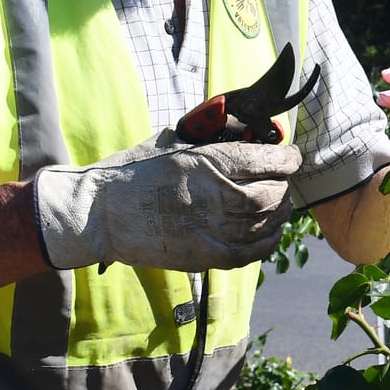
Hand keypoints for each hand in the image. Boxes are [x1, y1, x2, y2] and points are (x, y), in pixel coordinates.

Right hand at [31, 131, 302, 270]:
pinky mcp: (205, 257)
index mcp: (209, 163)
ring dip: (278, 212)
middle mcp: (216, 198)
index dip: (288, 158)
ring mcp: (211, 231)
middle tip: (281, 180)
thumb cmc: (134, 171)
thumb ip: (213, 138)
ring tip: (276, 203)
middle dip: (284, 185)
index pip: (270, 161)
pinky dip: (267, 241)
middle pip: (273, 194)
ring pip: (267, 223)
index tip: (289, 156)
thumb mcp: (175, 141)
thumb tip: (247, 132)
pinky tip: (267, 231)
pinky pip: (252, 252)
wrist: (99, 214)